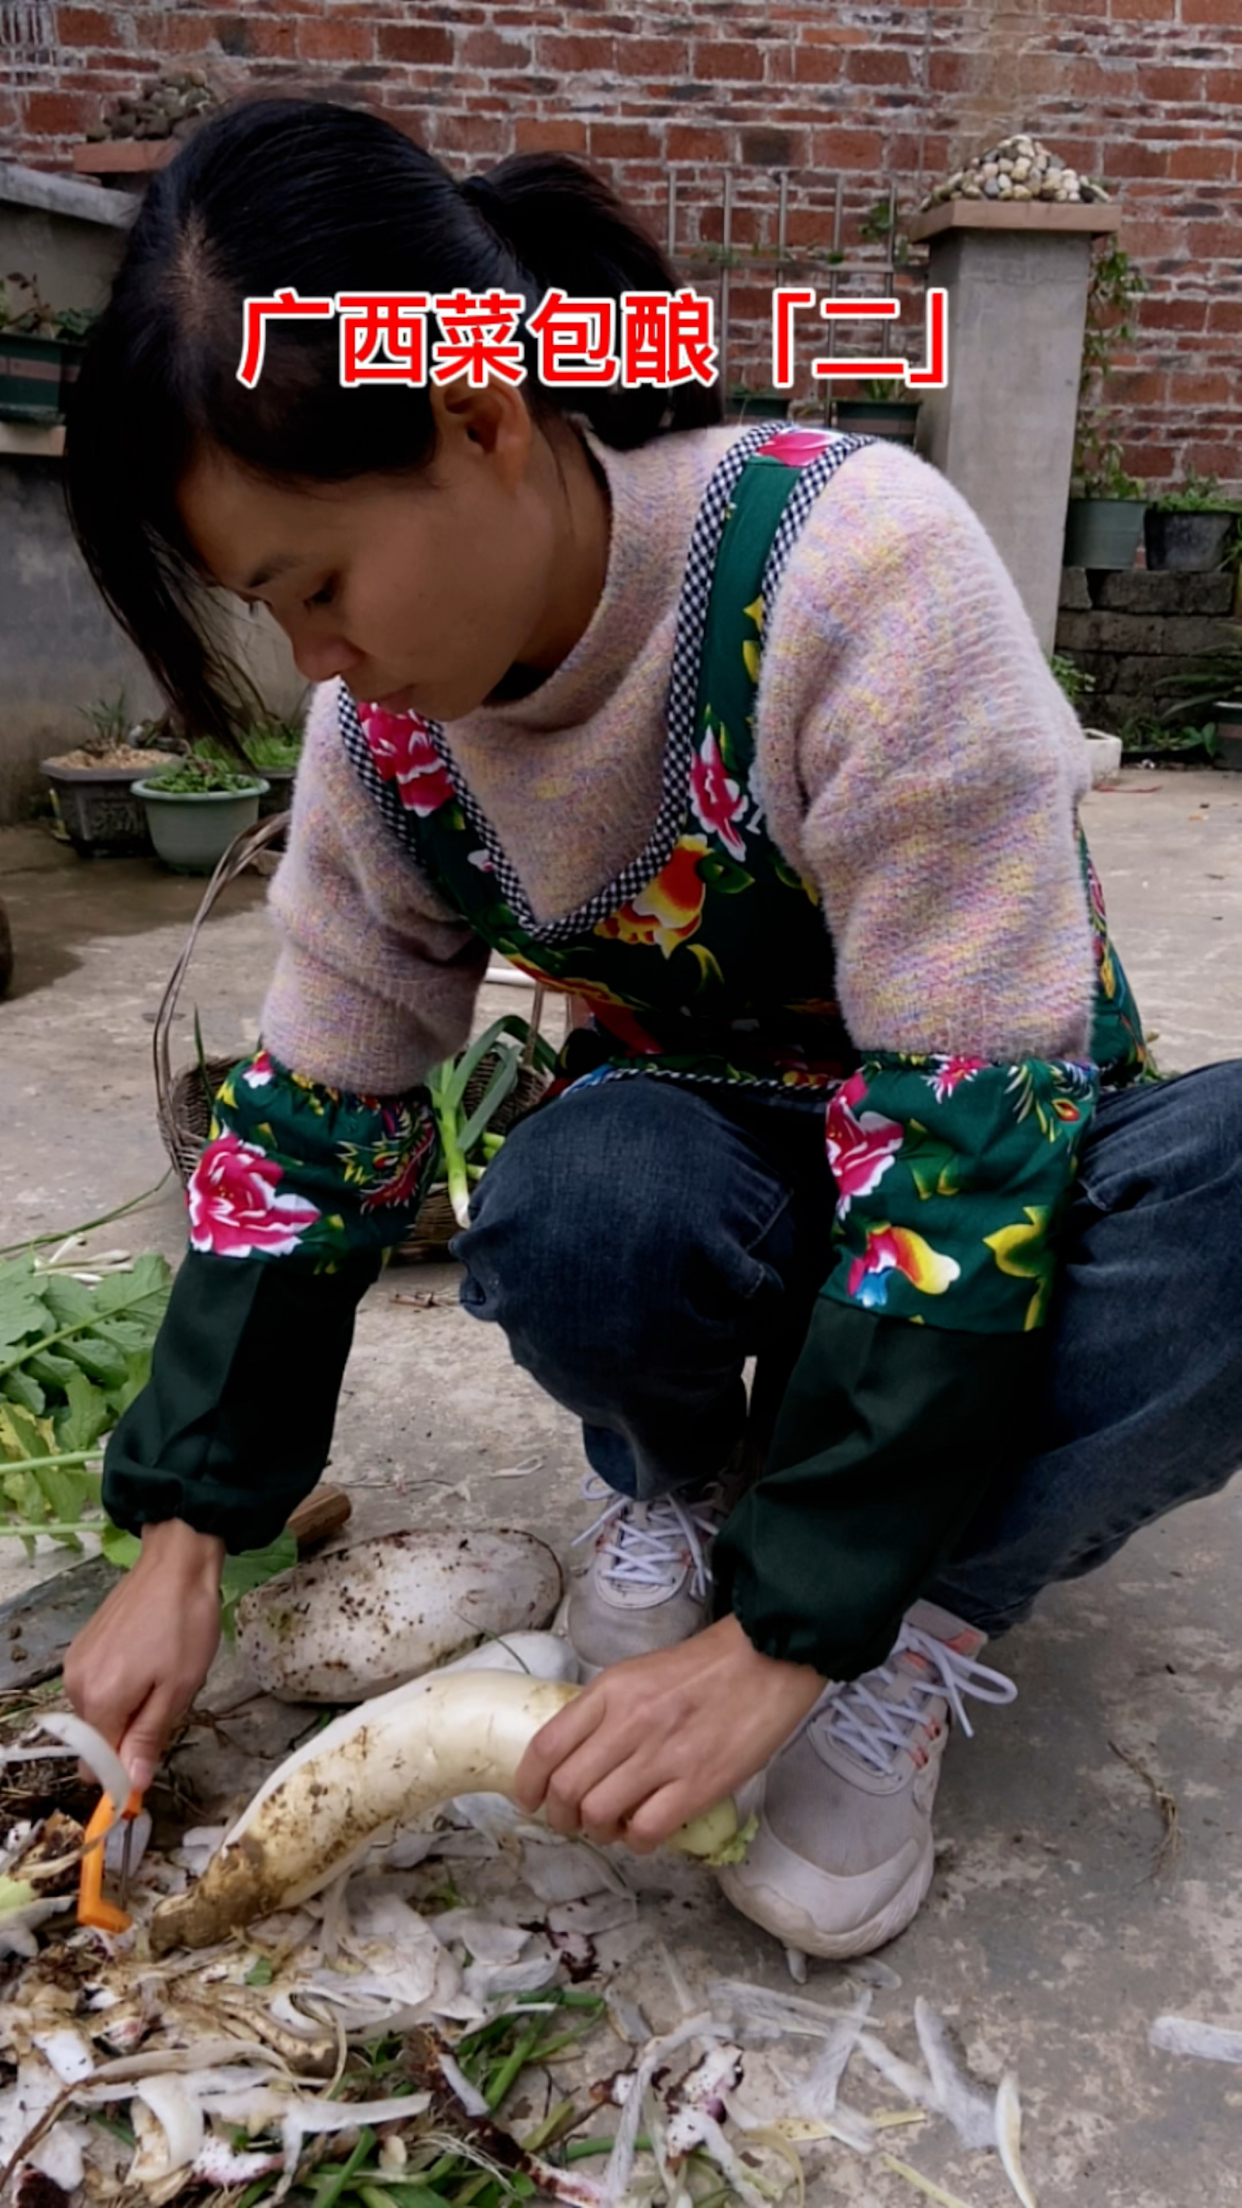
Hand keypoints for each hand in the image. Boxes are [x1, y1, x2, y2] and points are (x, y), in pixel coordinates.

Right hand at [63, 1519, 224, 1793]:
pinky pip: (96, 1686)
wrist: (175, 1563)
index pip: (95, 1765)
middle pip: (96, 1739)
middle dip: (128, 1734)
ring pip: (98, 1713)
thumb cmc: (186, 1626)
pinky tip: (145, 1659)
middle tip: (165, 1701)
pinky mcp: (81, 1646)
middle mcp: (76, 1685)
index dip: (123, 1770)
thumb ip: (149, 1738)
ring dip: (125, 1708)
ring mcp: (75, 1663)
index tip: (151, 1757)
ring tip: (159, 1675)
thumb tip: (132, 1785)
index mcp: (100, 1701)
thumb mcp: (179, 1688)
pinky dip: (118, 1686)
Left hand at [513, 1614, 824, 1852]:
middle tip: (570, 1822)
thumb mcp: (640, 1673)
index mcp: (611, 1690)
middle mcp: (629, 1723)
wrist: (766, 1659)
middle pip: (567, 1788)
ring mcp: (664, 1756)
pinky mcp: (699, 1784)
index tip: (529, 1800)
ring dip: (596, 1831)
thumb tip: (579, 1756)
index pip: (547, 1746)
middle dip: (560, 1817)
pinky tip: (642, 1834)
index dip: (527, 1783)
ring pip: (599, 1814)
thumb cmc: (704, 1667)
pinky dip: (635, 1841)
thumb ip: (607, 1710)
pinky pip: (647, 1830)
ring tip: (608, 1828)